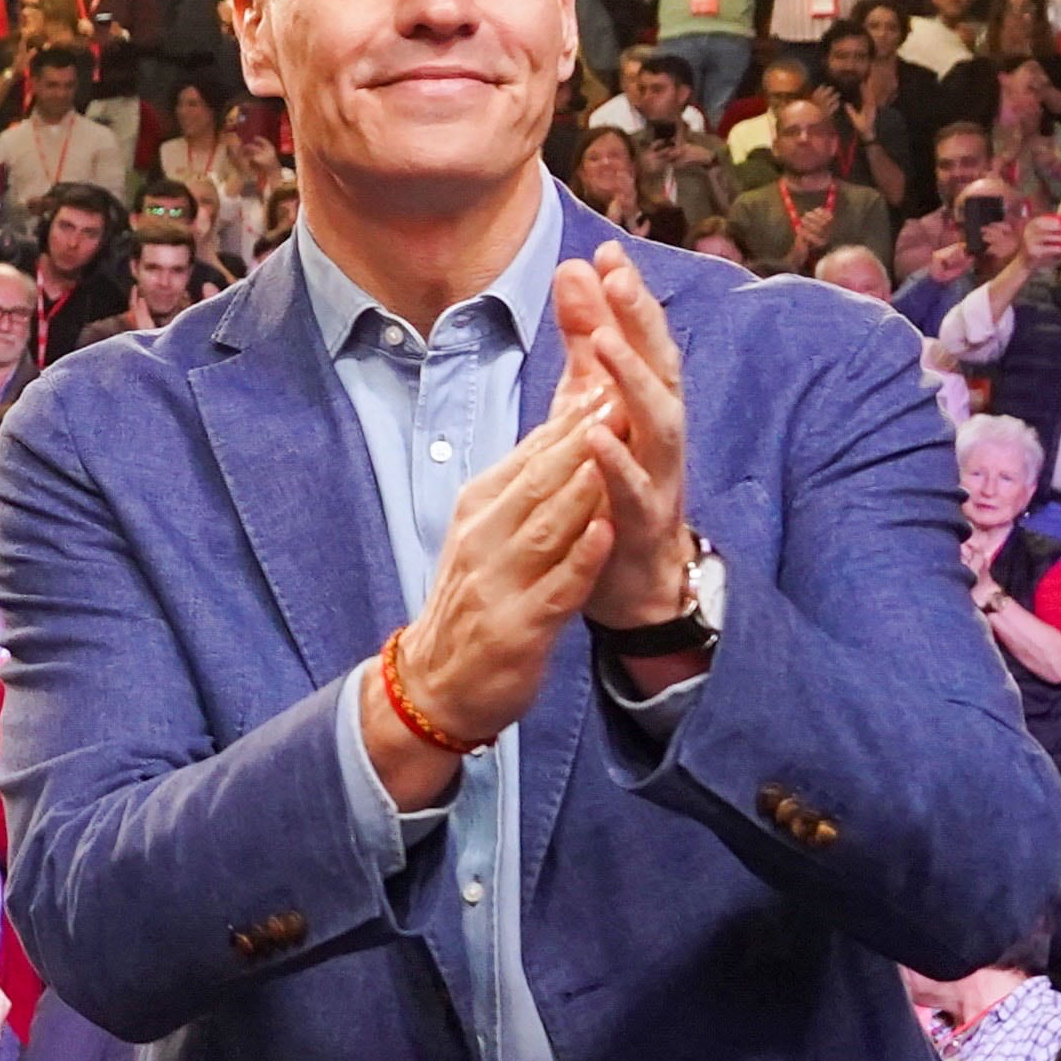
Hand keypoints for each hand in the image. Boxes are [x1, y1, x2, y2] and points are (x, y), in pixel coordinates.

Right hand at [379, 409, 614, 784]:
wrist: (435, 684)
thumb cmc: (474, 602)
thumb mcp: (487, 531)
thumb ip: (525, 487)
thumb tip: (567, 429)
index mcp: (479, 508)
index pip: (532, 453)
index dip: (574, 416)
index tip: (614, 376)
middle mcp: (484, 537)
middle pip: (541, 478)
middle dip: (584, 435)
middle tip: (625, 392)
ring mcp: (498, 583)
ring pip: (548, 525)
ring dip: (586, 484)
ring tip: (618, 448)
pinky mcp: (518, 628)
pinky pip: (555, 586)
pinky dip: (581, 558)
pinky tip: (606, 530)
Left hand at [548, 247, 690, 633]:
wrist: (635, 579)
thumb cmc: (616, 485)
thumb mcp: (595, 405)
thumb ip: (587, 346)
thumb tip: (576, 270)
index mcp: (647, 405)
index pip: (643, 341)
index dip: (629, 297)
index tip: (607, 251)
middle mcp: (662, 435)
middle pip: (661, 368)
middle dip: (641, 321)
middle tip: (617, 277)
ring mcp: (659, 478)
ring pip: (657, 422)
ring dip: (633, 380)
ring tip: (604, 342)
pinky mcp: (642, 523)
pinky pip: (635, 490)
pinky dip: (617, 462)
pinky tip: (595, 435)